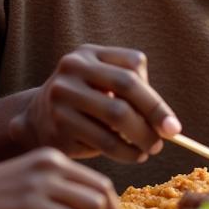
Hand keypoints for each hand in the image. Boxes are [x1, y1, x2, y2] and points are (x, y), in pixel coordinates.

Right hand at [10, 45, 180, 162]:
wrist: (36, 122)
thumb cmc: (85, 105)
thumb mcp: (102, 87)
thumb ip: (132, 95)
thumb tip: (169, 125)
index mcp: (89, 53)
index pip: (133, 64)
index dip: (156, 97)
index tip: (171, 124)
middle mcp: (73, 67)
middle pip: (126, 86)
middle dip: (154, 113)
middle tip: (170, 136)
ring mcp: (62, 94)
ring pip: (116, 115)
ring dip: (141, 136)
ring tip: (151, 149)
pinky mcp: (58, 123)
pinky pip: (103, 140)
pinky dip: (125, 151)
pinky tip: (133, 156)